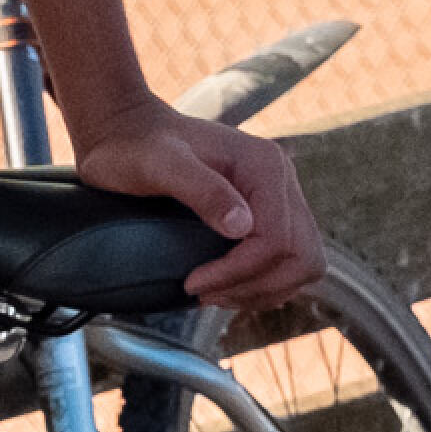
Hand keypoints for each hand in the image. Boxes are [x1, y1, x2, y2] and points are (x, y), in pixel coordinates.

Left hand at [72, 97, 325, 310]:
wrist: (128, 137)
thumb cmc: (137, 148)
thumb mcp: (160, 165)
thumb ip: (201, 189)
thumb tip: (242, 227)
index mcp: (266, 166)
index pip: (277, 239)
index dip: (239, 271)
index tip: (193, 283)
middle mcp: (281, 181)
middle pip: (302, 257)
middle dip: (256, 285)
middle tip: (206, 294)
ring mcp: (278, 200)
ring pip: (301, 266)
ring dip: (261, 291)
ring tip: (212, 294)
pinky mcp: (267, 217)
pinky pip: (286, 264)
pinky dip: (262, 285)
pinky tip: (224, 287)